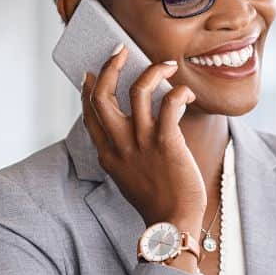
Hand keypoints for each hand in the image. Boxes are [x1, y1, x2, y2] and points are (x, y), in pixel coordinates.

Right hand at [81, 44, 206, 233]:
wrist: (172, 223)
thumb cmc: (155, 200)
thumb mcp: (127, 176)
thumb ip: (123, 152)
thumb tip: (131, 129)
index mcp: (108, 154)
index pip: (90, 114)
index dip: (88, 90)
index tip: (92, 74)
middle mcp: (120, 145)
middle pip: (103, 96)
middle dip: (110, 67)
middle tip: (120, 50)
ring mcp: (142, 142)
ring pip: (137, 91)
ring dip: (151, 70)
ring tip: (165, 64)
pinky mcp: (166, 142)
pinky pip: (169, 104)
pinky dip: (179, 92)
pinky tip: (187, 94)